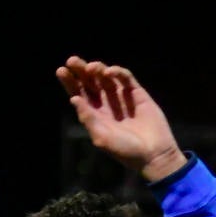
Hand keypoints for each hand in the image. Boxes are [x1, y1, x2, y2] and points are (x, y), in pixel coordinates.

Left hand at [56, 58, 186, 182]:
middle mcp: (106, 102)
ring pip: (105, 76)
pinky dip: (117, 71)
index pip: (78, 92)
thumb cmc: (126, 151)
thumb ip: (88, 118)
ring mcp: (121, 97)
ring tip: (92, 68)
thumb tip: (73, 98)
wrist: (154, 155)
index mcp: (94, 113)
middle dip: (80, 69)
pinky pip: (125, 77)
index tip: (62, 71)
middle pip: (89, 81)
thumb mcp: (102, 138)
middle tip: (72, 61)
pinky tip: (109, 72)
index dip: (69, 81)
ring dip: (97, 68)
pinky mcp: (137, 94)